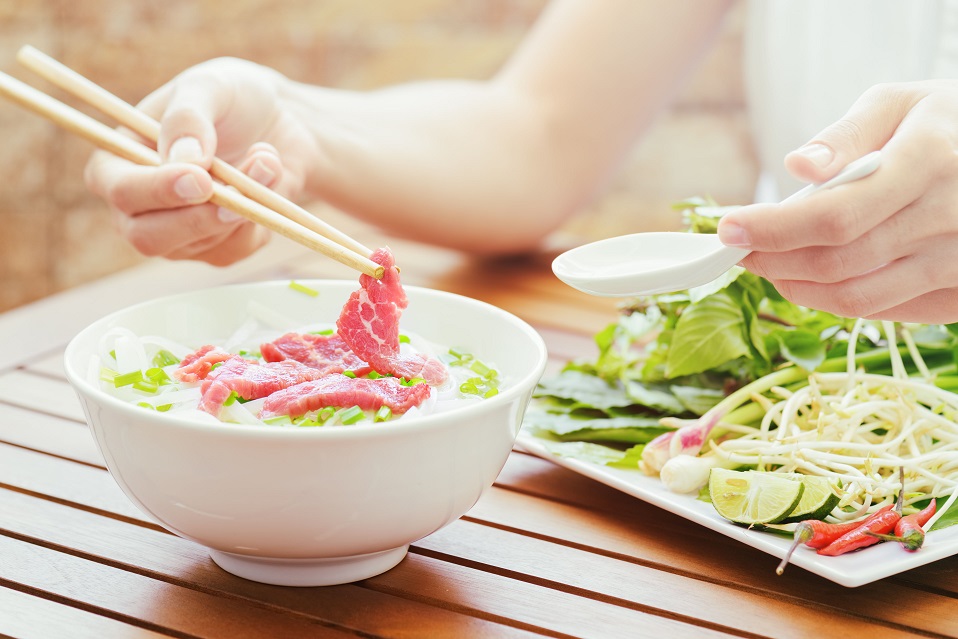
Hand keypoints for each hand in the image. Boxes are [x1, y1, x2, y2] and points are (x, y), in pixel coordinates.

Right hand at [84, 58, 314, 264]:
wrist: (281, 120)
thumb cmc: (232, 98)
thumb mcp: (210, 86)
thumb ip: (189, 117)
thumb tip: (185, 161)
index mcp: (118, 161)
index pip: (120, 190)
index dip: (157, 190)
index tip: (201, 178)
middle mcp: (138, 207)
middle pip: (148, 238)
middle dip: (199, 217)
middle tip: (240, 191)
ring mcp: (177, 234)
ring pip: (203, 242)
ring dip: (244, 204)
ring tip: (267, 158)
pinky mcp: (217, 249)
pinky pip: (236, 249)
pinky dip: (262, 218)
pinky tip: (270, 181)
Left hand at [717, 80, 957, 322]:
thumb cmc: (949, 123)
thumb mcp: (902, 102)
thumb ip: (846, 135)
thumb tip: (797, 167)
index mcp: (930, 162)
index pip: (834, 216)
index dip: (773, 230)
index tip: (727, 229)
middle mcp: (949, 217)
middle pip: (837, 263)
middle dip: (773, 261)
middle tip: (738, 249)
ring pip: (857, 298)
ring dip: (797, 287)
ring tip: (768, 265)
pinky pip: (887, 312)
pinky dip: (837, 301)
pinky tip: (811, 279)